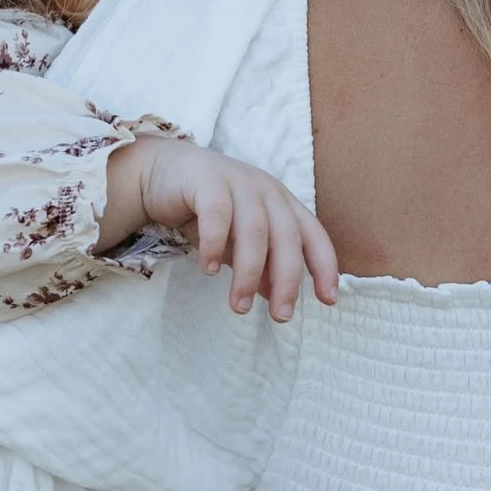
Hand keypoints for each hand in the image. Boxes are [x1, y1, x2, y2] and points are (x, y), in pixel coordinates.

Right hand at [100, 135, 342, 320]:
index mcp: (283, 204)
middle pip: (287, 238)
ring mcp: (239, 182)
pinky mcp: (207, 179)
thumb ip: (259, 266)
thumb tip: (275, 297)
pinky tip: (209, 270)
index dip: (324, 267)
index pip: (314, 236)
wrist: (162, 173)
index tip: (328, 300)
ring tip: (238, 306)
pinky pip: (217, 215)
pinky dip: (215, 245)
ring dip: (248, 273)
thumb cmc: (207, 211)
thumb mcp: (238, 243)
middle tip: (280, 316)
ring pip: (254, 231)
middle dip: (287, 281)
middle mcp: (267, 191)